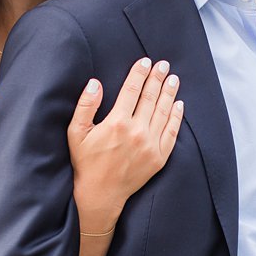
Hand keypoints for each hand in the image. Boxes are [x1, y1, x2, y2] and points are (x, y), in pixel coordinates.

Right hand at [67, 58, 183, 221]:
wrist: (99, 194)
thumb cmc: (85, 162)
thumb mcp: (76, 133)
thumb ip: (86, 106)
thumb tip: (95, 83)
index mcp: (117, 122)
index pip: (132, 90)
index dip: (140, 73)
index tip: (146, 61)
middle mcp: (136, 132)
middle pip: (151, 97)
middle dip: (157, 78)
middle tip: (163, 64)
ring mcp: (150, 145)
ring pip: (163, 112)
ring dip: (169, 93)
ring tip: (173, 79)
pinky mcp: (158, 158)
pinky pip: (171, 133)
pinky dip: (176, 117)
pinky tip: (179, 105)